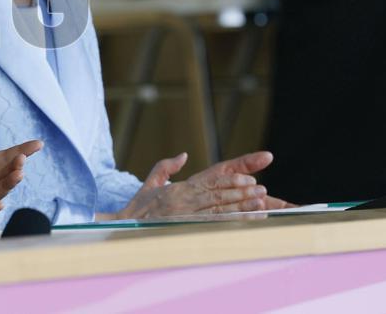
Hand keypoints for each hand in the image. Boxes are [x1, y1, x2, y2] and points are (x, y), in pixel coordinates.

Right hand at [112, 151, 275, 219]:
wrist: (124, 226)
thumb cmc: (138, 207)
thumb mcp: (150, 182)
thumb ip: (166, 166)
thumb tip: (183, 155)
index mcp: (179, 190)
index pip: (209, 182)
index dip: (230, 180)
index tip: (248, 178)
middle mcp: (184, 202)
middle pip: (217, 195)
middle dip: (241, 192)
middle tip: (261, 190)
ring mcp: (185, 217)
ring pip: (218, 210)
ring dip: (240, 207)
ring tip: (260, 204)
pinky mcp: (184, 230)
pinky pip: (211, 226)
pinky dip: (229, 224)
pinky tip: (244, 223)